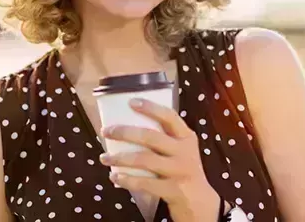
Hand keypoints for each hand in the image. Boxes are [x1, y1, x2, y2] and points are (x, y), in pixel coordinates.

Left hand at [100, 98, 228, 221]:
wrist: (200, 202)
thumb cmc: (182, 169)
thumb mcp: (181, 150)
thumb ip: (164, 138)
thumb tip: (127, 125)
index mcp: (186, 137)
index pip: (169, 116)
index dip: (150, 107)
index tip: (131, 102)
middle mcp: (185, 152)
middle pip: (151, 137)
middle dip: (124, 132)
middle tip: (106, 131)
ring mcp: (180, 171)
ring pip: (144, 160)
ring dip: (120, 158)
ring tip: (104, 158)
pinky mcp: (173, 190)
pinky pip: (145, 183)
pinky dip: (127, 180)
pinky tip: (115, 177)